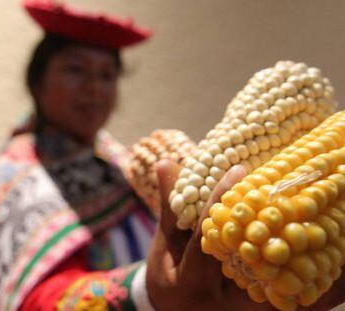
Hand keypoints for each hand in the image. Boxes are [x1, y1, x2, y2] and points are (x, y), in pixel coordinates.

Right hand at [146, 159, 344, 310]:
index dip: (219, 203)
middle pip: (255, 262)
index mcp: (190, 282)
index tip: (238, 170)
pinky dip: (317, 283)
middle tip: (299, 194)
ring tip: (331, 227)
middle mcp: (223, 302)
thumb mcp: (167, 244)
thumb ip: (171, 208)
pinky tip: (337, 264)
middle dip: (277, 229)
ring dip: (309, 259)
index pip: (206, 239)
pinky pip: (295, 299)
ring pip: (283, 287)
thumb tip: (166, 162)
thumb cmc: (170, 276)